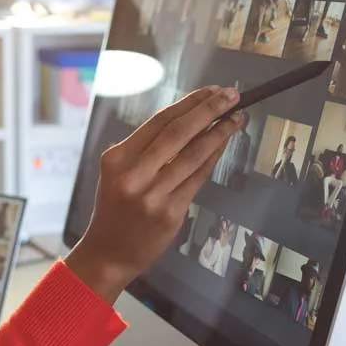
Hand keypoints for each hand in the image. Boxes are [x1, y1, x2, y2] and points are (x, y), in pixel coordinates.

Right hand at [65, 86, 242, 301]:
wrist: (109, 253)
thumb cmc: (117, 209)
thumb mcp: (119, 173)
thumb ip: (145, 149)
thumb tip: (190, 119)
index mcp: (117, 158)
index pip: (159, 121)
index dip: (189, 103)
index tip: (211, 91)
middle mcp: (133, 175)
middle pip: (178, 132)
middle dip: (209, 109)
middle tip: (231, 95)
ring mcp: (152, 195)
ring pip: (193, 154)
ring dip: (219, 133)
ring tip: (235, 118)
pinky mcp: (169, 212)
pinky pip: (197, 178)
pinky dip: (213, 158)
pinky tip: (223, 145)